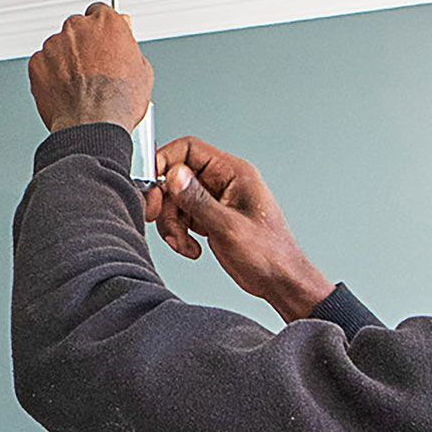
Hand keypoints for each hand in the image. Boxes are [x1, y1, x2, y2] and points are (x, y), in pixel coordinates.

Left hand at [28, 4, 154, 135]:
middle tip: (91, 68)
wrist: (92, 126)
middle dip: (82, 44)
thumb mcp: (141, 69)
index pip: (100, 12)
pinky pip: (43, 63)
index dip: (101, 30)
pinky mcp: (37, 62)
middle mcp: (77, 27)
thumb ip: (128, 45)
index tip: (101, 40)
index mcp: (106, 23)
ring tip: (78, 85)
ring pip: (58, 46)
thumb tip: (124, 38)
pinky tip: (64, 90)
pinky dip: (50, 74)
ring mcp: (54, 44)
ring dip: (65, 60)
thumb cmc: (119, 102)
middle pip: (77, 28)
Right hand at [147, 137, 332, 321]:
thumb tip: (173, 174)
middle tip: (158, 219)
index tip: (152, 185)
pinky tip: (191, 248)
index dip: (164, 162)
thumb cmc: (269, 254)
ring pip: (175, 200)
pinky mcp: (210, 218)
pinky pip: (181, 218)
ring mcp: (215, 200)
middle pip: (175, 177)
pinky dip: (178, 234)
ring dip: (171, 224)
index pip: (188, 149)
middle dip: (165, 203)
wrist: (279, 282)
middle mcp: (223, 182)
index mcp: (233, 173)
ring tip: (183, 244)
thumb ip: (198, 200)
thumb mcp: (228, 227)